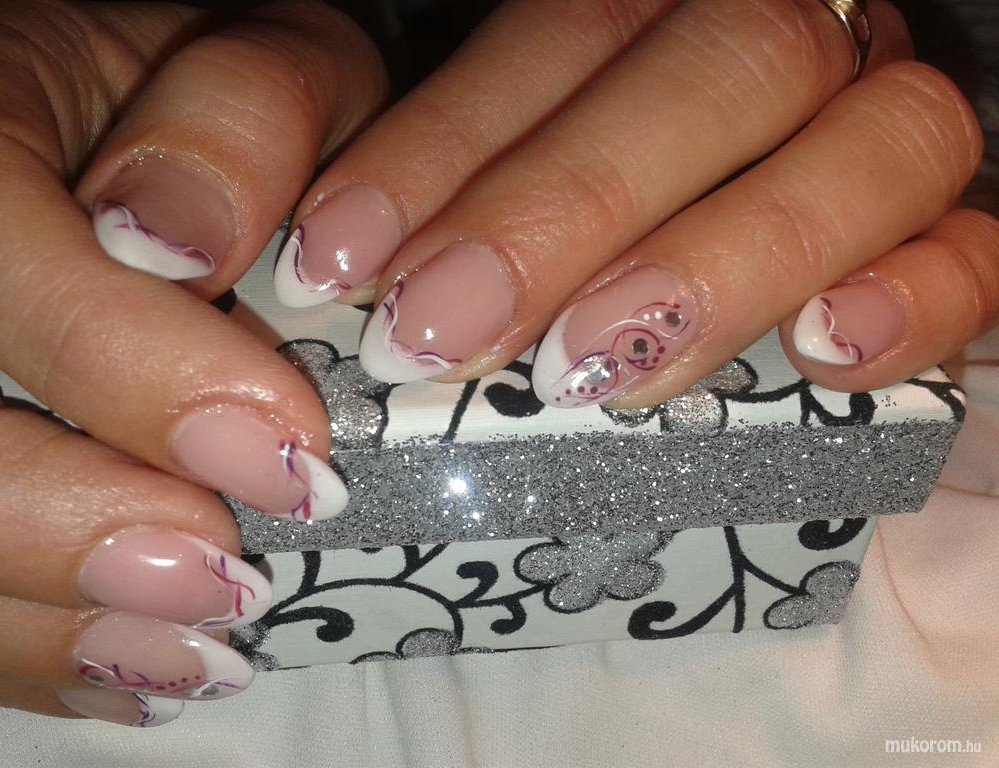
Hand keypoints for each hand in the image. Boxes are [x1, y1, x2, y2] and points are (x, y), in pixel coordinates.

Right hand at [0, 0, 383, 724]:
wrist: (145, 129)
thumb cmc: (214, 99)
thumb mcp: (258, 64)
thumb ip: (236, 119)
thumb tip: (176, 242)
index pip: (10, 276)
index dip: (142, 385)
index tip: (293, 461)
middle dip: (69, 537)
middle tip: (228, 584)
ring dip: (53, 624)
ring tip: (197, 652)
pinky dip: (39, 648)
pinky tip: (137, 664)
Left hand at [273, 0, 997, 407]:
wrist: (795, 271)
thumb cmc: (627, 240)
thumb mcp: (538, 194)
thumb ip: (478, 197)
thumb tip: (353, 276)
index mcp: (678, 17)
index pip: (565, 31)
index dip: (445, 145)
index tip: (343, 259)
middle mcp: (800, 50)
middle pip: (718, 67)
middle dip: (561, 207)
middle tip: (440, 331)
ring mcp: (890, 138)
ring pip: (870, 144)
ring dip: (722, 258)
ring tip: (591, 368)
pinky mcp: (959, 240)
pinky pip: (980, 250)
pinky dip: (915, 298)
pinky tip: (824, 353)